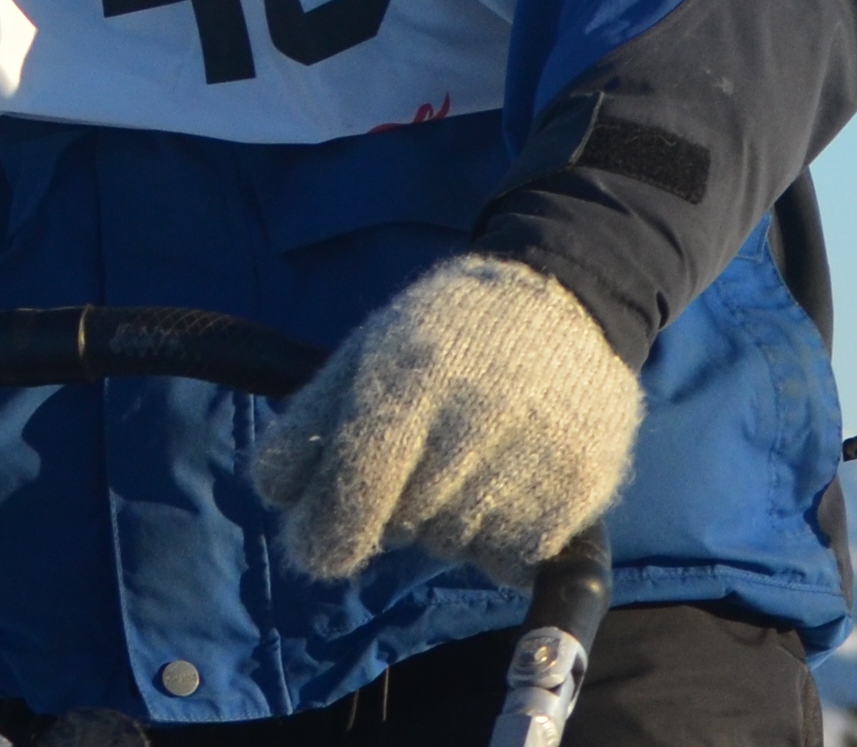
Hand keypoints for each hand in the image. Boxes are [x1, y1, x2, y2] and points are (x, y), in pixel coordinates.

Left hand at [251, 253, 641, 583]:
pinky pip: (512, 558)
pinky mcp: (581, 486)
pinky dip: (498, 538)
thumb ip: (309, 423)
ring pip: (457, 546)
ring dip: (447, 523)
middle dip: (395, 509)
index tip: (320, 548)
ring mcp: (534, 455)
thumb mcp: (365, 352)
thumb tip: (274, 495)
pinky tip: (506, 481)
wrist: (566, 297)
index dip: (328, 533)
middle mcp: (474, 418)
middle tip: (418, 460)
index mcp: (412, 378)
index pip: (358, 487)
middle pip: (404, 523)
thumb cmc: (447, 332)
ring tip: (467, 460)